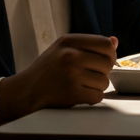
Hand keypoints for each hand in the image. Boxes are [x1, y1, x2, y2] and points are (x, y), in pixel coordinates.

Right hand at [0, 34, 117, 123]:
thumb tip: (115, 42)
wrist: (25, 91)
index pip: (106, 44)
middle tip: (88, 76)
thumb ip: (89, 45)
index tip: (101, 62)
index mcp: (69, 41)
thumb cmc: (48, 69)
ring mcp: (71, 74)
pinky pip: (98, 96)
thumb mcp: (63, 49)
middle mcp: (70, 55)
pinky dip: (91, 98)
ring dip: (96, 87)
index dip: (109, 55)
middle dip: (102, 72)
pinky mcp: (72, 93)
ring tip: (80, 85)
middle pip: (108, 63)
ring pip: (105, 82)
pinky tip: (79, 95)